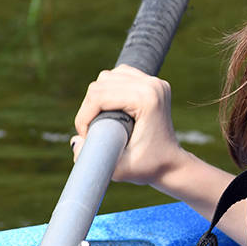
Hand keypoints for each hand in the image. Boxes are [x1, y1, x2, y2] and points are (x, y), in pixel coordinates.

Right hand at [71, 64, 187, 188]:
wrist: (172, 165)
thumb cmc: (149, 168)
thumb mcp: (119, 170)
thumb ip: (93, 158)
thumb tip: (74, 141)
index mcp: (147, 100)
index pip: (100, 96)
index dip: (84, 116)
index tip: (85, 136)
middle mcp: (153, 85)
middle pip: (102, 83)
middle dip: (89, 107)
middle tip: (91, 130)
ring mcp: (155, 82)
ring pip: (109, 77)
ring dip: (98, 97)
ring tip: (99, 120)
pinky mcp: (153, 83)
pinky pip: (120, 76)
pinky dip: (109, 89)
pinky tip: (109, 108)